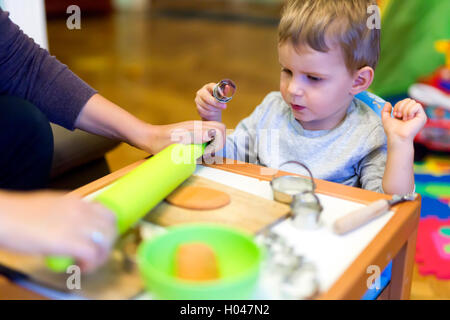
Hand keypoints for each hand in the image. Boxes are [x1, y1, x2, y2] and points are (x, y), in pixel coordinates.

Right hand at [0, 191, 116, 272]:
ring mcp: (77, 224)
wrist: (4, 216)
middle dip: (108, 243)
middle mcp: (82, 210)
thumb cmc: (19, 214)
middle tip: (97, 255)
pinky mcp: (70, 241)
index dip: (108, 229)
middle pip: (111, 227)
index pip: (107, 212)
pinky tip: (81, 267)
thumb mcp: (51, 206)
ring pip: (106, 240)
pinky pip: (93, 254)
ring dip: (102, 255)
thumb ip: (66, 214)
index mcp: (77, 201)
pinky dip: (91, 264)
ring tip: (89, 263)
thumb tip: (70, 226)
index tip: (100, 239)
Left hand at [137, 120, 225, 155]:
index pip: (220, 129)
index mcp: (197, 127)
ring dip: (213, 144)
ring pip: (214, 132)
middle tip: (207, 153)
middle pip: (220, 129)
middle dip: (219, 142)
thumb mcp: (178, 141)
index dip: (219, 142)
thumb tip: (212, 134)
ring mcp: (195, 128)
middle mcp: (198, 126)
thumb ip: (195, 137)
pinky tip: (197, 150)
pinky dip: (206, 144)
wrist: (149, 138)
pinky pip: (206, 135)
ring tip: (202, 153)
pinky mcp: (191, 132)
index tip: (207, 152)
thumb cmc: (161, 142)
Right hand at [195, 83, 227, 121]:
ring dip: (214, 109)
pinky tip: (214, 112)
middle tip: (224, 106)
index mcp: (208, 87)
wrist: (212, 109)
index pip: (212, 87)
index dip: (218, 91)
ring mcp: (198, 99)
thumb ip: (224, 92)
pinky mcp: (197, 107)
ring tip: (218, 109)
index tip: (223, 95)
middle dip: (216, 103)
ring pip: (206, 106)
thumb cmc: (218, 100)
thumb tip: (227, 87)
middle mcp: (201, 92)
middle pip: (207, 98)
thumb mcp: (222, 96)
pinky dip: (210, 113)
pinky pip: (204, 111)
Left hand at [381, 99, 427, 142]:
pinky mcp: (422, 117)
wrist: (396, 136)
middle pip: (409, 100)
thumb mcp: (386, 118)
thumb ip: (385, 111)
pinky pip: (417, 105)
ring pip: (413, 102)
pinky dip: (410, 111)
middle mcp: (414, 114)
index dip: (398, 105)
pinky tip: (408, 119)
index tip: (395, 115)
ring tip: (404, 119)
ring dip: (405, 110)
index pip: (405, 101)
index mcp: (407, 113)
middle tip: (399, 116)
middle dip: (401, 106)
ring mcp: (418, 115)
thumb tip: (387, 103)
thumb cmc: (392, 130)